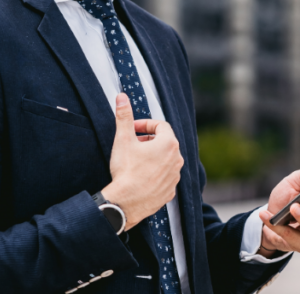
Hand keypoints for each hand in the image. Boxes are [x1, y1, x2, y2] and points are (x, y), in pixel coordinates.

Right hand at [100, 93, 182, 229]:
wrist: (126, 202)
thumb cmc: (126, 171)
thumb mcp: (123, 139)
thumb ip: (124, 116)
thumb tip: (122, 97)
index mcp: (169, 144)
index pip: (161, 125)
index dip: (145, 125)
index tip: (133, 129)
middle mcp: (177, 159)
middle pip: (165, 142)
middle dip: (149, 140)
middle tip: (133, 143)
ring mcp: (175, 176)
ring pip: (166, 160)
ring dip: (153, 156)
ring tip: (136, 160)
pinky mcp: (170, 191)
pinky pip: (165, 176)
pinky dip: (155, 172)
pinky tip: (141, 176)